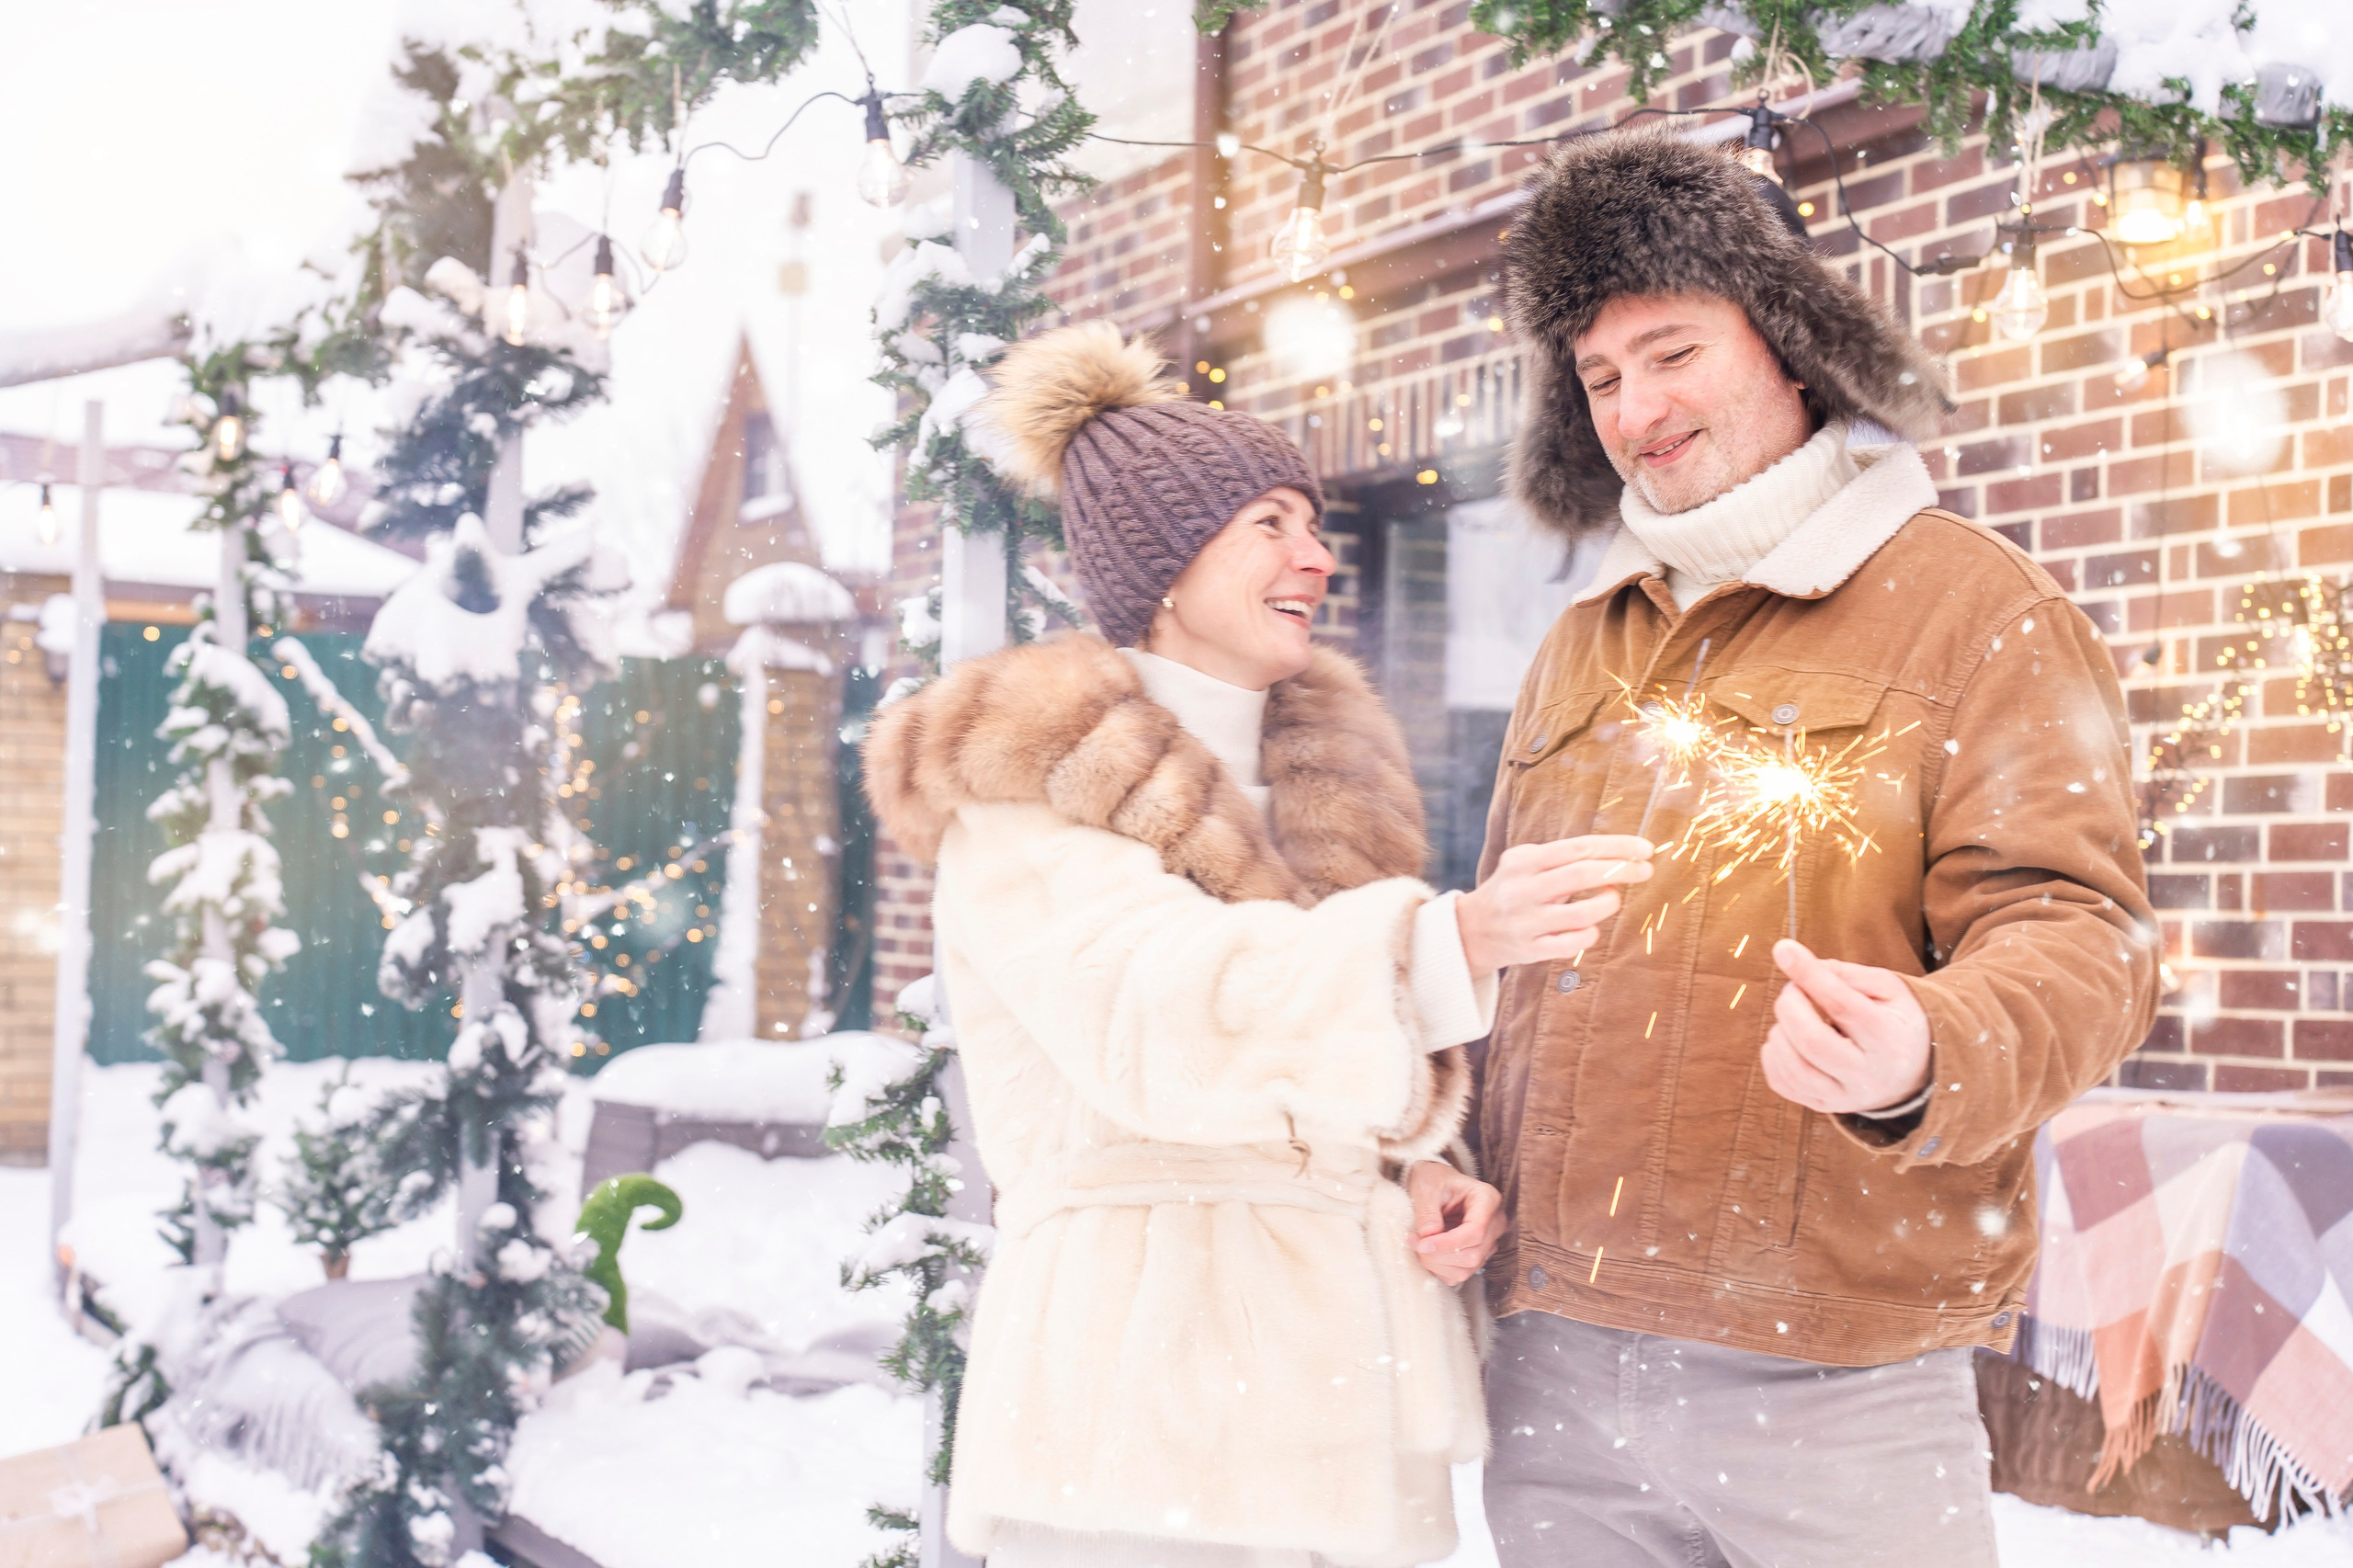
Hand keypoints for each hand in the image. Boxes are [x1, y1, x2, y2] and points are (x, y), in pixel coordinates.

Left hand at [1406, 1159, 1506, 1285]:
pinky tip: (1428, 1253)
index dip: (1447, 1244)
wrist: (1434, 1184)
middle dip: (1438, 1255)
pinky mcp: (1477, 1255)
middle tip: (1413, 1241)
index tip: (1421, 1243)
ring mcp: (1488, 1241)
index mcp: (1487, 1199)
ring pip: (1466, 1268)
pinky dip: (1439, 1269)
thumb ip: (1427, 1212)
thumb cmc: (1433, 1180)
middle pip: (1472, 1254)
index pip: (1475, 1232)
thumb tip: (1429, 1237)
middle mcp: (1494, 1222)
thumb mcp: (1426, 1186)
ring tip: (1418, 1245)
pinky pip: (1460, 1275)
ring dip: (1437, 1264)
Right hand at [1456, 835, 1652, 980]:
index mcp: (1524, 862)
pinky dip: (1591, 934)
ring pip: (1582, 914)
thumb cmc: (1512, 888)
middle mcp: (1523, 890)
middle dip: (1622, 871)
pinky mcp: (1530, 950)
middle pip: (1582, 875)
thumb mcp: (1524, 861)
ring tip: (1612, 898)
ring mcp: (1526, 922)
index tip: (1643, 848)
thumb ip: (1562, 856)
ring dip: (1608, 904)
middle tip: (1645, 870)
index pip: (1578, 847)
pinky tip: (1591, 927)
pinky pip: (1573, 943)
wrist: (1471, 930)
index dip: (1616, 846)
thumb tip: (1616, 853)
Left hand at [1763, 939, 1932, 1115]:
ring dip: (1780, 1032)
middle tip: (1793, 989)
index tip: (1784, 950)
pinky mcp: (1824, 1106)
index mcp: (1889, 1039)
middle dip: (1790, 1005)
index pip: (1843, 1005)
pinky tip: (1786, 1039)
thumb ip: (1847, 974)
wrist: (1913, 1072)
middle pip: (1812, 1041)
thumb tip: (1800, 965)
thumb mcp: (1888, 989)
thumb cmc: (1895, 1021)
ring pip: (1794, 1068)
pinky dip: (1773, 1055)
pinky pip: (1783, 1083)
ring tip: (1793, 1016)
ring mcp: (1845, 1097)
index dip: (1810, 975)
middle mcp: (1868, 1074)